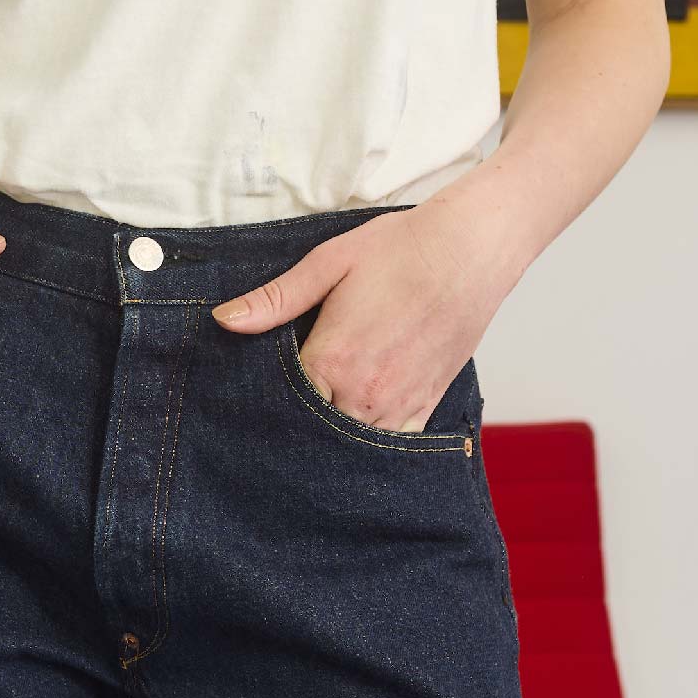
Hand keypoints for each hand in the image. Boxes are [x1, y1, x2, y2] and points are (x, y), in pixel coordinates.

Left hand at [211, 166, 528, 431]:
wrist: (472, 249)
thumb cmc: (403, 248)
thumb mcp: (329, 262)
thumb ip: (276, 299)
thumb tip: (224, 321)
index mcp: (333, 361)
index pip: (281, 404)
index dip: (263, 405)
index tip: (250, 404)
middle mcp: (363, 395)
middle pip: (312, 433)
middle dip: (294, 429)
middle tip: (274, 424)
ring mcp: (397, 408)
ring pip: (350, 449)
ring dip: (331, 442)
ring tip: (315, 427)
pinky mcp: (424, 409)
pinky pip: (390, 447)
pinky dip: (369, 445)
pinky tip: (354, 435)